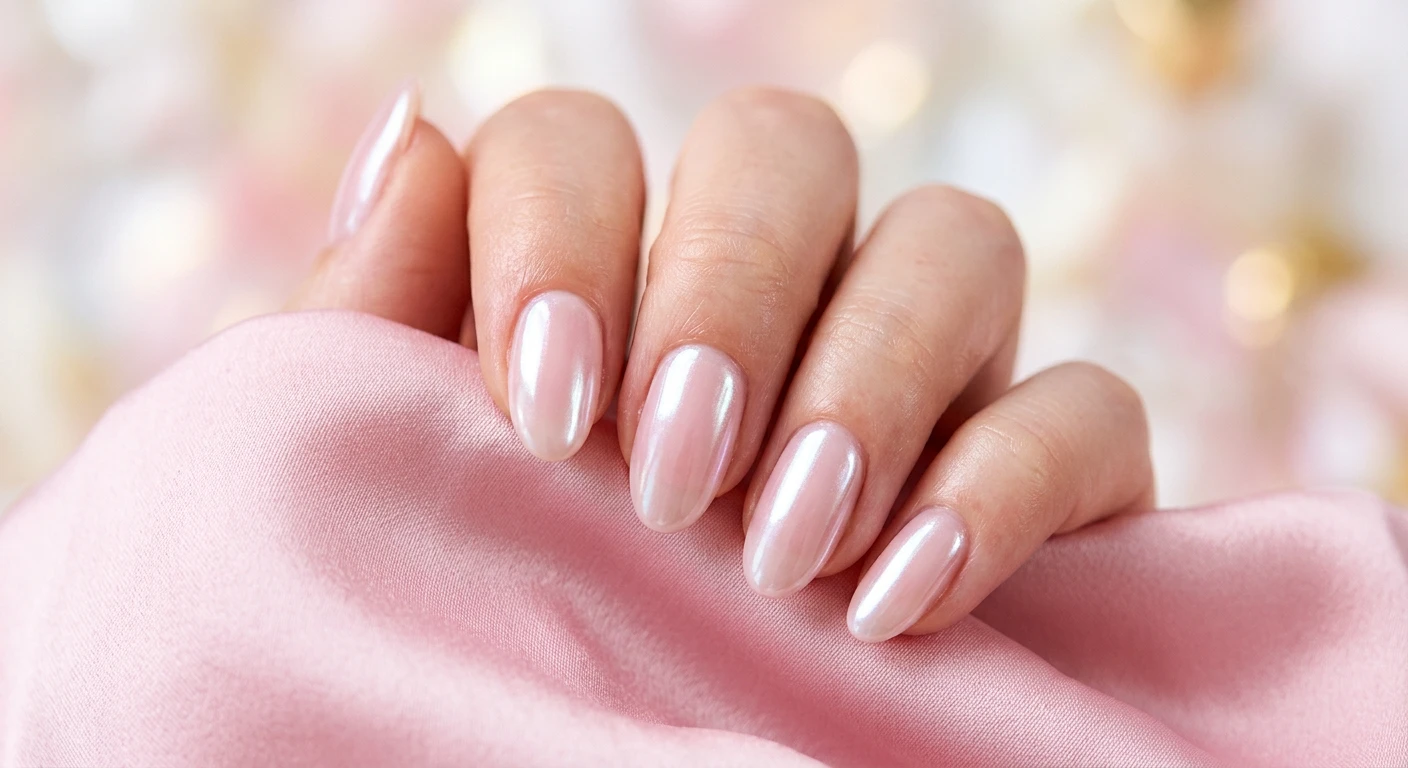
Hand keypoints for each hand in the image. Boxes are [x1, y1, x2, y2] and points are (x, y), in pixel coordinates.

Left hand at [290, 83, 1154, 641]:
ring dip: (870, 380)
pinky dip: (1003, 486)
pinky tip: (901, 600)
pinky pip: (1086, 407)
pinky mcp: (1047, 466)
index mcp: (600, 267)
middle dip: (730, 293)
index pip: (580, 141)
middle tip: (676, 476)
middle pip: (784, 148)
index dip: (562, 235)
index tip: (550, 413)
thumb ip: (382, 318)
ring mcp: (919, 358)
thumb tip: (414, 135)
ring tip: (787, 552)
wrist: (618, 759)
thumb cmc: (498, 621)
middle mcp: (768, 281)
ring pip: (955, 239)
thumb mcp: (414, 482)